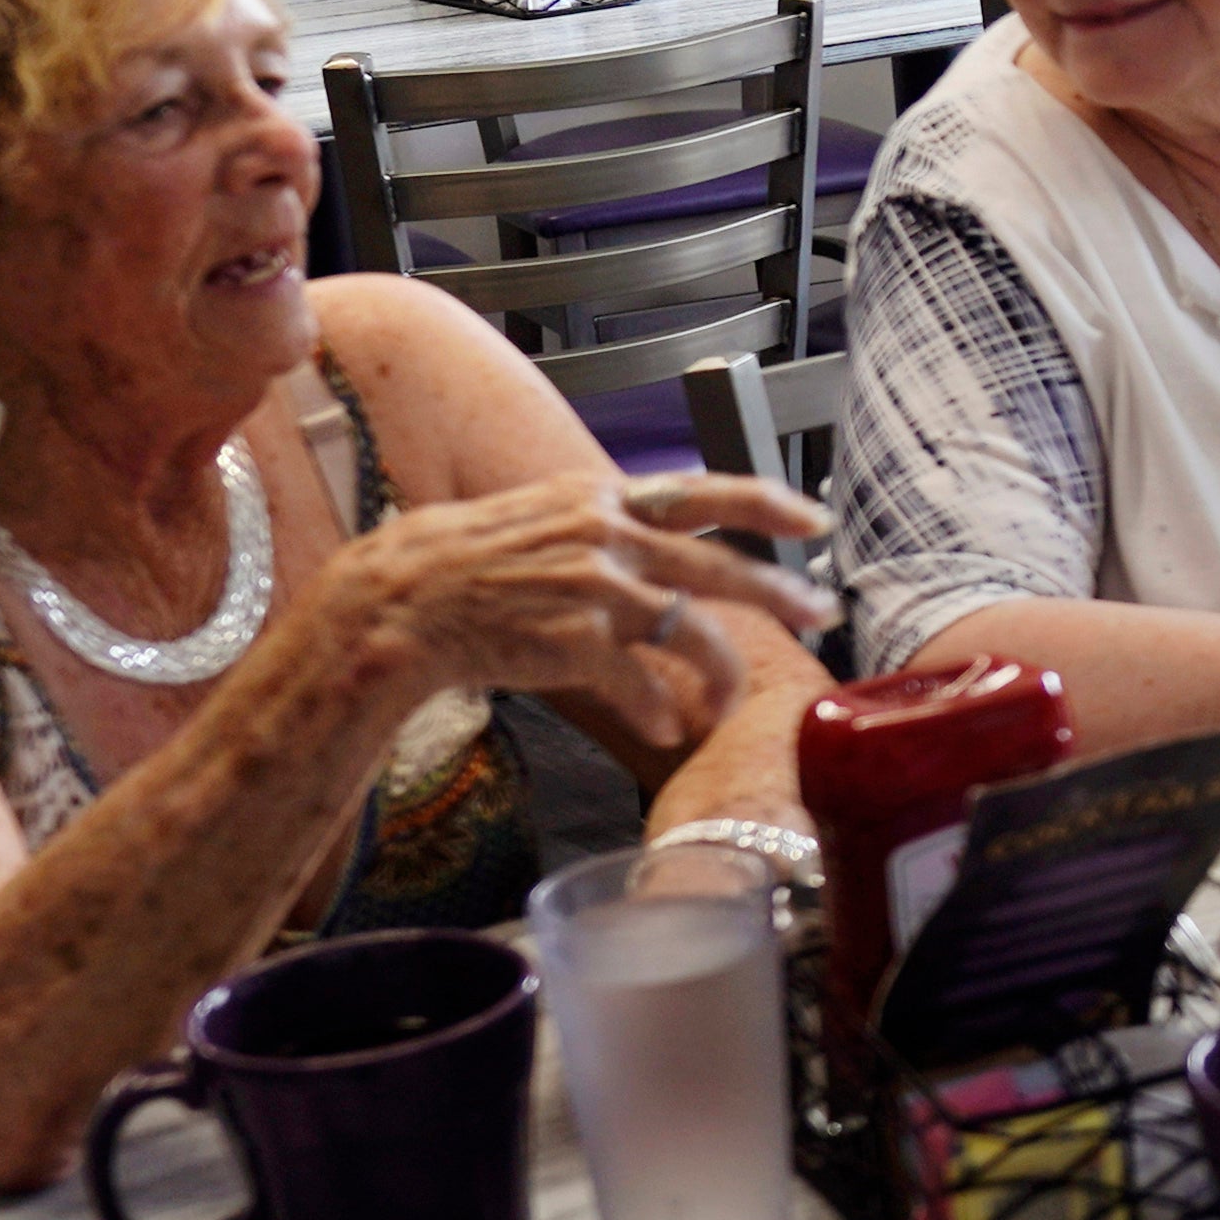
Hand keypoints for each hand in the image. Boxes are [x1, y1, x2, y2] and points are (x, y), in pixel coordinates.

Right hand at [325, 472, 835, 748]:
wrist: (399, 601)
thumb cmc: (467, 565)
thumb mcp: (544, 515)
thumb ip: (608, 524)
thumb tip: (668, 545)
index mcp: (604, 497)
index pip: (705, 492)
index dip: (770, 504)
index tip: (816, 519)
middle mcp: (607, 535)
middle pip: (721, 567)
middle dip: (782, 593)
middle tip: (821, 613)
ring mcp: (593, 586)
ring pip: (693, 633)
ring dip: (722, 674)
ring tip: (727, 702)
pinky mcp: (573, 638)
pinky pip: (643, 683)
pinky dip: (662, 710)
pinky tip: (669, 727)